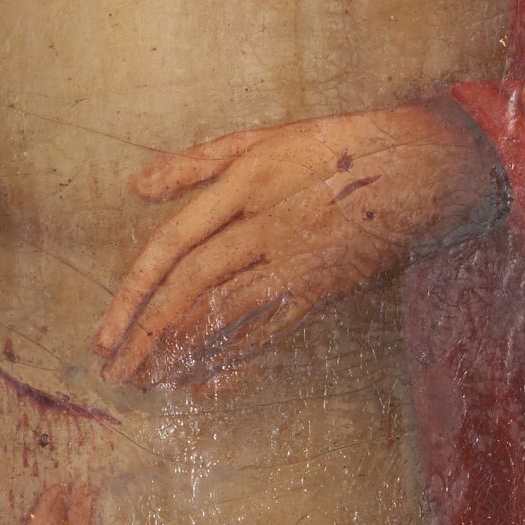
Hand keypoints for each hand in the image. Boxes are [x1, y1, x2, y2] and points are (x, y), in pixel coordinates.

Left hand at [95, 100, 502, 389]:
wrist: (419, 169)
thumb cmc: (335, 148)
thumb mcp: (261, 139)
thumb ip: (194, 163)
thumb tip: (134, 187)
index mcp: (245, 185)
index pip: (173, 245)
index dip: (134, 292)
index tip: (105, 334)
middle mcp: (266, 228)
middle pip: (193, 288)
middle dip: (147, 336)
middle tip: (115, 372)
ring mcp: (296, 264)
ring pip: (228, 316)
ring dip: (180, 355)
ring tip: (145, 384)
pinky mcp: (322, 292)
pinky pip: (269, 333)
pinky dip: (231, 363)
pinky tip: (200, 384)